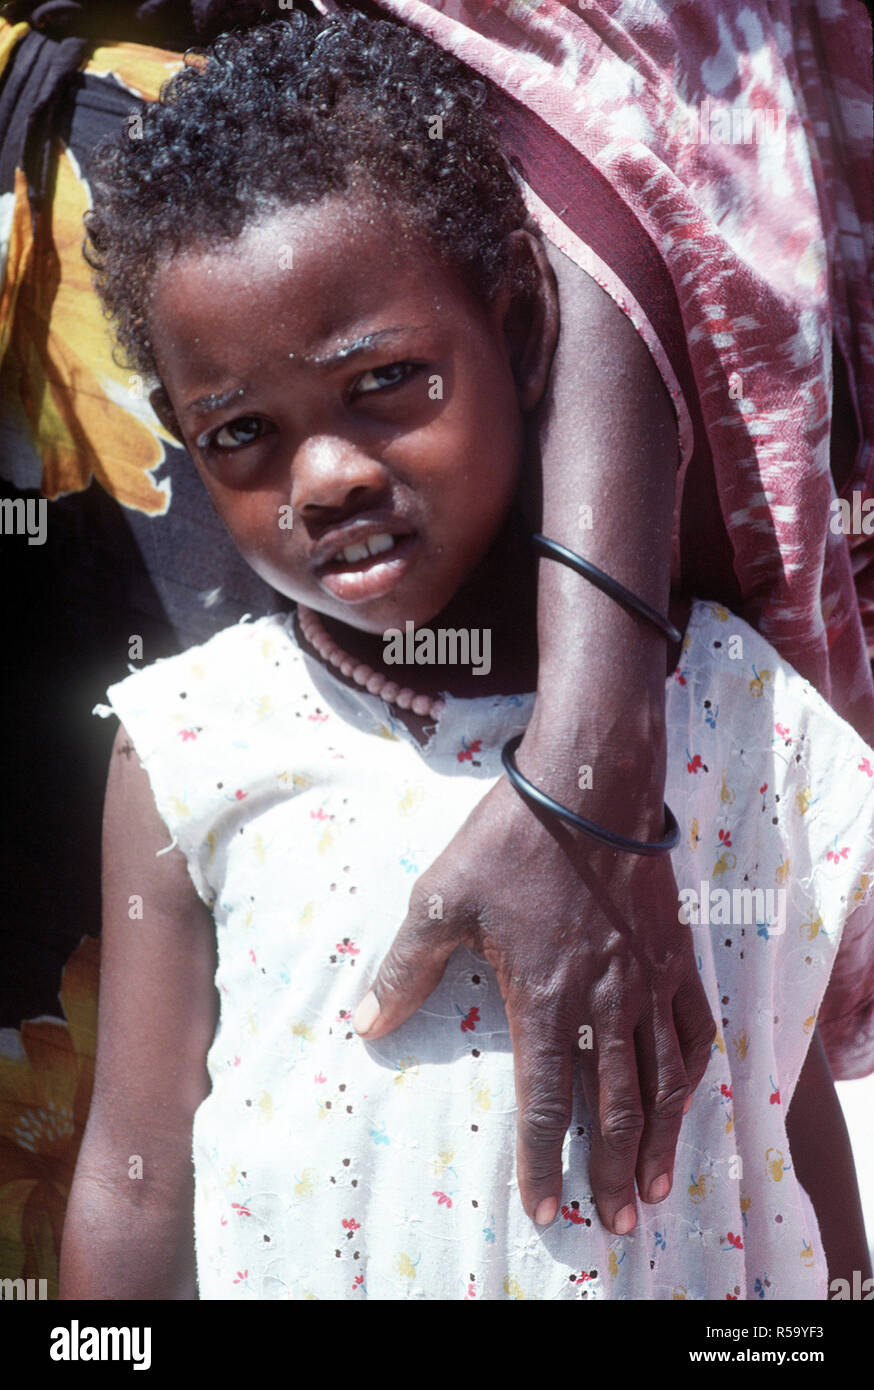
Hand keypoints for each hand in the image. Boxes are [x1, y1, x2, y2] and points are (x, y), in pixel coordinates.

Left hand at [351, 767, 716, 1234]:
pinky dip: (691, 1074)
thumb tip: (364, 1025)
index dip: (545, 1158)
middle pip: (614, 1106)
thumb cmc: (511, 842)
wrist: (588, 787)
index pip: (547, 1099)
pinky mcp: (674, 953)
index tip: (545, 1204)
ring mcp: (647, 978)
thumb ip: (406, 969)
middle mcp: (604, 1001)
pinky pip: (693, 1028)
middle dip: (610, 1171)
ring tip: (654, 1187)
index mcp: (545, 997)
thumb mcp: (442, 899)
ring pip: (662, 1080)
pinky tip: (685, 1097)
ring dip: (658, 1140)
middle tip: (615, 1220)